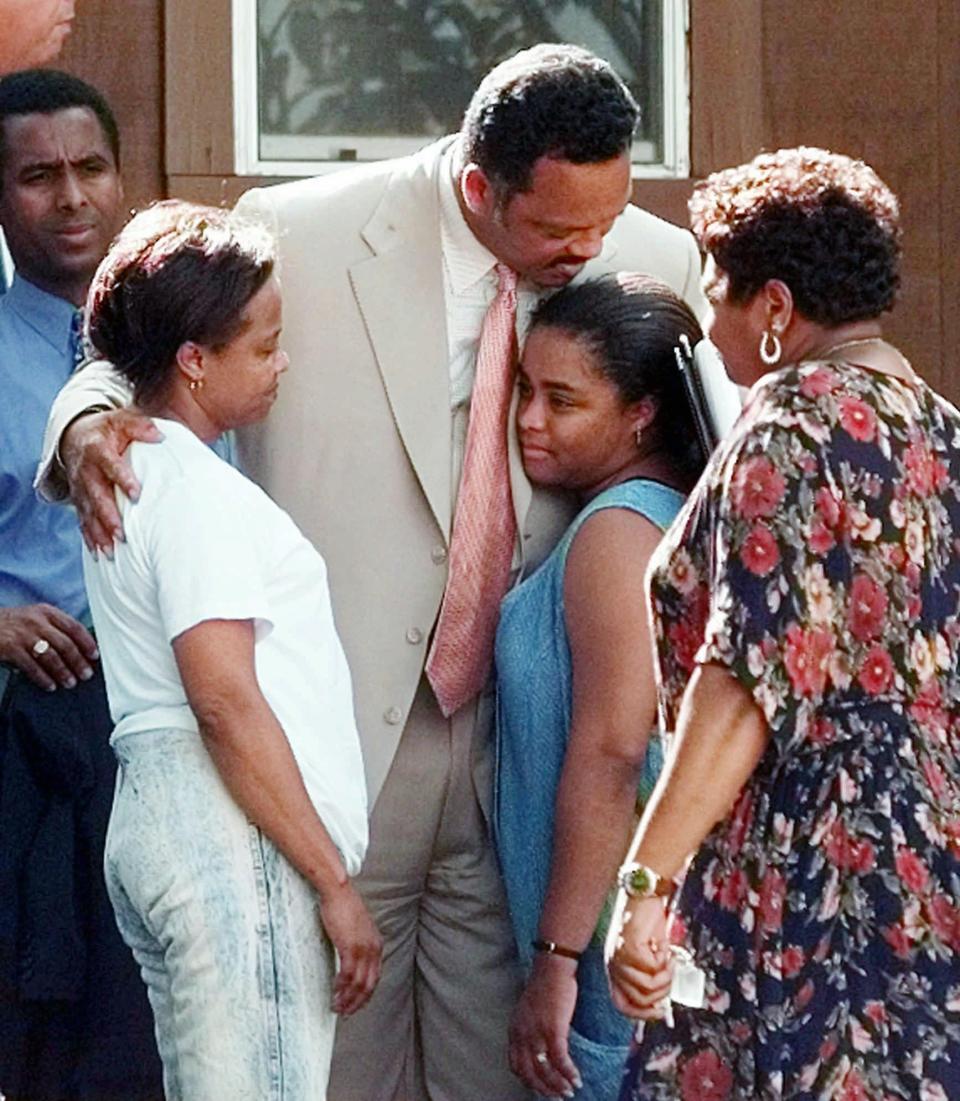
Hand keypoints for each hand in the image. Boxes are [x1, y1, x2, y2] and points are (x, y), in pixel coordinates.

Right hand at [0, 604, 98, 690]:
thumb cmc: (13, 624)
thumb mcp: (34, 618)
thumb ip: (54, 628)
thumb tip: (79, 650)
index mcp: (46, 612)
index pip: (74, 626)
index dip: (87, 642)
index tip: (95, 655)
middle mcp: (37, 621)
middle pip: (65, 644)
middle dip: (78, 661)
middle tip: (86, 675)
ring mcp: (23, 635)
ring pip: (51, 656)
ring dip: (63, 672)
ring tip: (70, 683)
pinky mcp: (10, 648)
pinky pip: (31, 666)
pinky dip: (43, 677)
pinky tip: (50, 685)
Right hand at [62, 408, 161, 552]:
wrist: (76, 437)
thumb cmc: (107, 431)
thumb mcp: (122, 421)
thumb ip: (140, 426)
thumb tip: (159, 435)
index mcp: (97, 451)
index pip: (110, 466)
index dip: (122, 479)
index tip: (136, 494)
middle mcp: (86, 472)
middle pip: (96, 496)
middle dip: (108, 516)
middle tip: (122, 533)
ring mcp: (81, 488)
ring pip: (88, 513)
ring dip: (98, 533)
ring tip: (111, 551)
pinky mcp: (80, 501)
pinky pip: (82, 521)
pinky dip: (89, 537)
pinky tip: (98, 553)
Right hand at [318, 880, 381, 1015]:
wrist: (338, 891)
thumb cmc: (343, 907)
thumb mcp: (356, 928)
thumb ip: (357, 943)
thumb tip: (349, 958)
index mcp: (376, 944)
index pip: (375, 976)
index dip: (366, 994)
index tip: (355, 1004)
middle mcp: (374, 948)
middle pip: (369, 984)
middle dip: (357, 1002)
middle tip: (345, 1013)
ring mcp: (363, 948)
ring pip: (359, 983)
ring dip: (347, 999)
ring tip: (337, 1008)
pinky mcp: (350, 946)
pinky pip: (348, 974)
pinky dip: (342, 987)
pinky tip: (335, 993)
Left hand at [508, 954, 581, 1097]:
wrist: (553, 967)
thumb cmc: (545, 985)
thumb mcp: (529, 1010)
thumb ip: (530, 1028)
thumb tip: (539, 1046)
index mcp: (515, 1030)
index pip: (516, 1065)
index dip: (528, 1080)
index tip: (540, 1088)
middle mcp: (522, 1034)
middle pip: (529, 1073)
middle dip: (544, 1088)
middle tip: (557, 1096)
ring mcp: (537, 1033)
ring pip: (545, 1070)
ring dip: (558, 1085)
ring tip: (569, 1091)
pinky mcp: (553, 1029)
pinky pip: (560, 1060)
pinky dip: (569, 1073)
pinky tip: (576, 1079)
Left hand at [606, 894, 673, 1019]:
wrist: (646, 895)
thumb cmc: (649, 924)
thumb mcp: (649, 956)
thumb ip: (651, 977)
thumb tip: (662, 1002)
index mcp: (615, 969)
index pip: (621, 1005)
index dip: (641, 1014)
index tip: (661, 1011)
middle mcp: (613, 965)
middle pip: (639, 1000)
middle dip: (662, 994)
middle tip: (671, 976)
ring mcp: (619, 957)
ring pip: (648, 988)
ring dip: (666, 978)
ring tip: (670, 961)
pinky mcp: (630, 948)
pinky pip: (653, 969)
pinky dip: (665, 962)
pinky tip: (666, 949)